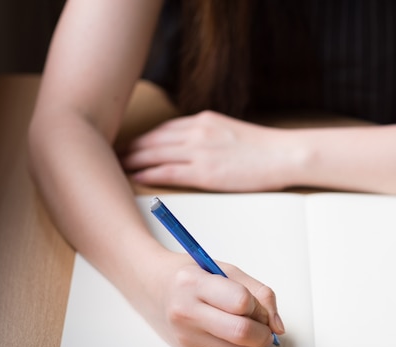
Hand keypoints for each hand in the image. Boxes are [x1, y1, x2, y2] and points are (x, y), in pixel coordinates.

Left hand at [121, 111, 296, 191]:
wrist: (283, 155)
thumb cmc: (263, 148)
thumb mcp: (231, 131)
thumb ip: (209, 135)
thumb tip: (193, 147)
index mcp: (203, 121)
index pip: (163, 129)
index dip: (143, 138)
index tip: (130, 145)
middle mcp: (197, 132)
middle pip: (153, 139)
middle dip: (130, 148)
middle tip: (112, 156)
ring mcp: (199, 151)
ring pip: (155, 154)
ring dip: (132, 160)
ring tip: (116, 168)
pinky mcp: (205, 172)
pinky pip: (168, 171)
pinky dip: (148, 173)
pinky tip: (135, 177)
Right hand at [144, 253, 284, 346]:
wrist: (152, 287)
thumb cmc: (190, 275)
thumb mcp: (225, 269)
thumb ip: (259, 291)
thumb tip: (278, 325)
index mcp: (194, 284)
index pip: (240, 301)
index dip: (259, 306)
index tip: (259, 305)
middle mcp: (186, 312)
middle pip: (241, 332)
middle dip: (264, 332)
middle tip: (265, 325)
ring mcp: (185, 335)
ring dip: (254, 343)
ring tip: (249, 326)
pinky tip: (233, 334)